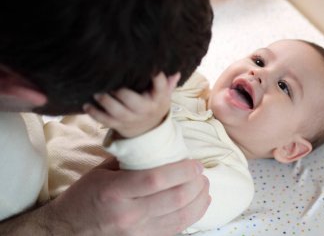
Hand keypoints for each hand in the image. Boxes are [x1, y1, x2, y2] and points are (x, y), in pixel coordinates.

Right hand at [47, 158, 209, 235]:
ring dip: (199, 200)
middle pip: (175, 199)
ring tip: (204, 186)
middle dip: (196, 184)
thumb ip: (130, 160)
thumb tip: (159, 147)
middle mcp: (129, 214)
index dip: (182, 170)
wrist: (68, 230)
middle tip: (201, 173)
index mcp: (115, 192)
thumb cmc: (84, 196)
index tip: (195, 163)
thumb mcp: (102, 172)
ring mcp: (137, 232)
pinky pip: (176, 229)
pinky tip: (199, 204)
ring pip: (180, 217)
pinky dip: (193, 216)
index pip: (157, 179)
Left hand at [84, 72, 179, 137]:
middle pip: (132, 100)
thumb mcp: (164, 96)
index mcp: (158, 98)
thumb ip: (167, 83)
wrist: (149, 131)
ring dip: (105, 101)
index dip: (155, 75)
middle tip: (109, 80)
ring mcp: (131, 118)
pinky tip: (87, 105)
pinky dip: (95, 114)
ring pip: (116, 111)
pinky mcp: (119, 125)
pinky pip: (105, 121)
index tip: (149, 65)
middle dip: (120, 91)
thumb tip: (176, 72)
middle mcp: (145, 109)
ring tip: (96, 91)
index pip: (160, 85)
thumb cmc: (154, 106)